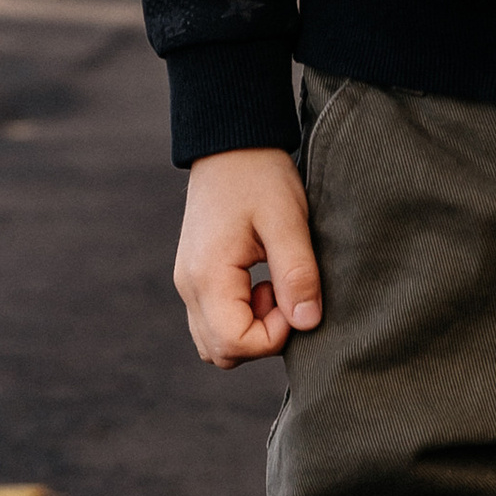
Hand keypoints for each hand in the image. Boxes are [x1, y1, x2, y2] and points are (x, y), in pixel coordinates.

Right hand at [175, 148, 322, 367]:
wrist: (230, 143)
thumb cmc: (259, 176)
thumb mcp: (287, 221)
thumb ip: (297, 274)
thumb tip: (307, 323)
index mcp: (208, 275)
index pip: (235, 343)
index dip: (274, 336)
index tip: (295, 300)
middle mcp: (189, 286)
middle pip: (221, 352)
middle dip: (262, 338)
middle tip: (285, 295)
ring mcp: (188, 283)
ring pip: (214, 342)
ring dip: (250, 329)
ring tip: (272, 286)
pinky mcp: (195, 277)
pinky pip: (213, 320)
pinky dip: (240, 316)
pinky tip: (260, 281)